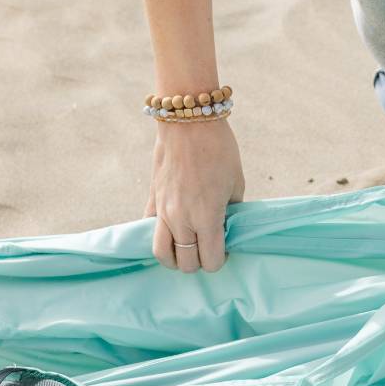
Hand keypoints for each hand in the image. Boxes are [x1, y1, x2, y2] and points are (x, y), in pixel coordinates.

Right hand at [149, 120, 244, 272]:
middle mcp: (182, 220)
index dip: (219, 261)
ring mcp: (163, 211)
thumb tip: (227, 228)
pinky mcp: (151, 199)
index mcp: (207, 217)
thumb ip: (231, 212)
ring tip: (186, 247)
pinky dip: (160, 236)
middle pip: (185, 263)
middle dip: (198, 262)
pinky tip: (172, 230)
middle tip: (207, 247)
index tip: (224, 249)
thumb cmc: (219, 150)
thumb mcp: (236, 184)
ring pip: (162, 254)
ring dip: (175, 258)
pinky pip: (148, 229)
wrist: (188, 122)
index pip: (209, 261)